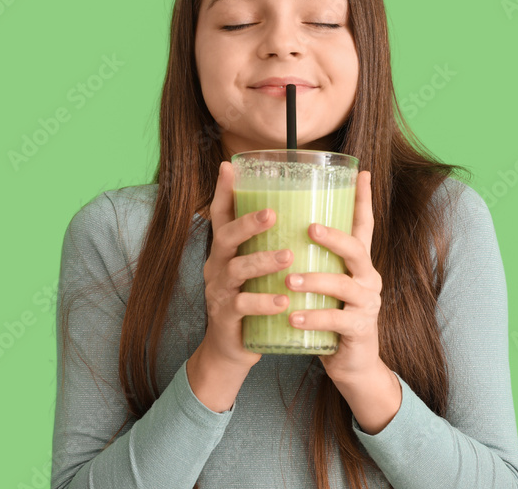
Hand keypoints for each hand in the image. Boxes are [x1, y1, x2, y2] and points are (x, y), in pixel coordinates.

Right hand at [199, 160, 292, 369]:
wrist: (231, 350)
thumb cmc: (251, 301)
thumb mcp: (254, 270)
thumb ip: (267, 244)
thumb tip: (300, 213)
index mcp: (225, 251)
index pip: (220, 215)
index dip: (222, 192)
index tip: (229, 167)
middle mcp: (218, 266)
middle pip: (225, 237)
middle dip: (247, 223)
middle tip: (272, 213)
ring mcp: (219, 291)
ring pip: (236, 270)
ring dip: (262, 261)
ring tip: (288, 257)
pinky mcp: (226, 317)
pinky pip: (243, 306)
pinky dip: (263, 302)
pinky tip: (283, 301)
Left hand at [284, 170, 379, 383]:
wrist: (350, 364)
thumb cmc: (330, 315)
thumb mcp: (324, 282)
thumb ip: (312, 257)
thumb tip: (283, 225)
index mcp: (358, 262)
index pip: (364, 225)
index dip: (363, 199)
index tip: (360, 173)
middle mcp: (368, 277)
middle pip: (356, 249)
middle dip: (333, 237)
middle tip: (308, 228)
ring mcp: (366, 304)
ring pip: (344, 285)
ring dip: (315, 280)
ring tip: (288, 280)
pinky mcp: (359, 329)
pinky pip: (336, 321)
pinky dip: (313, 318)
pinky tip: (292, 317)